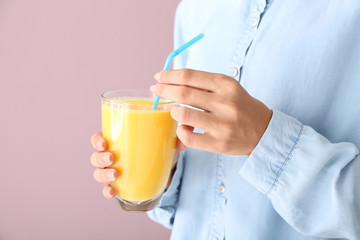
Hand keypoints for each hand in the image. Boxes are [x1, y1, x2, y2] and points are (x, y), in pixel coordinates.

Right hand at [90, 133, 185, 198]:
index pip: (99, 139)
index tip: (104, 142)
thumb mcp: (163, 141)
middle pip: (96, 157)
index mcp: (116, 141)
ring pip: (99, 173)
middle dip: (100, 158)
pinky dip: (107, 191)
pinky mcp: (119, 186)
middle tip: (112, 158)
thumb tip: (182, 143)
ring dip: (103, 174)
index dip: (97, 140)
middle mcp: (110, 156)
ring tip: (115, 175)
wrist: (161, 169)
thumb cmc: (155, 148)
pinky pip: (107, 190)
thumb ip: (172, 139)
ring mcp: (112, 172)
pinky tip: (112, 192)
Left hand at [150, 69, 271, 155]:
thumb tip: (171, 81)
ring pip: (183, 115)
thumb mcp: (227, 88)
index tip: (159, 77)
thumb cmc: (240, 106)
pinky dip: (180, 132)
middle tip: (155, 90)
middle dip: (163, 90)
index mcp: (226, 84)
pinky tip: (183, 129)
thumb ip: (203, 84)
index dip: (169, 76)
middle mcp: (225, 102)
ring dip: (172, 112)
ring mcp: (222, 124)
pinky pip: (188, 137)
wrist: (264, 131)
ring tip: (173, 111)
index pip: (189, 76)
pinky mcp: (219, 143)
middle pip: (183, 93)